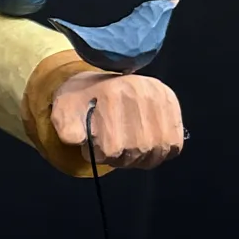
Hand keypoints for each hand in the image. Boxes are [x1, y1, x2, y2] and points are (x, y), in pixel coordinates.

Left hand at [51, 71, 183, 168]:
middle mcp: (142, 92)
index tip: (94, 146)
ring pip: (158, 149)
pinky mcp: (172, 102)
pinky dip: (160, 152)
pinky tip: (145, 146)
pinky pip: (174, 144)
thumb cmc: (80, 100)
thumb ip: (68, 129)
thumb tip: (78, 140)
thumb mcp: (64, 112)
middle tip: (111, 150)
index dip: (101, 154)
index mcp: (112, 93)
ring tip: (127, 149)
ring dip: (141, 158)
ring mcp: (160, 97)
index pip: (113, 146)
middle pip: (138, 150)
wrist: (98, 79)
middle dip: (121, 159)